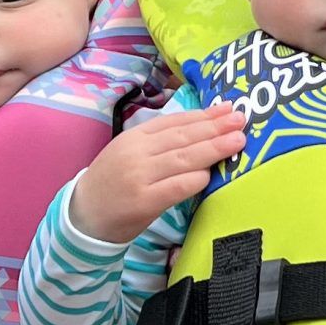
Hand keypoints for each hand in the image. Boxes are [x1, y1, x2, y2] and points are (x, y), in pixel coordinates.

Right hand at [69, 104, 244, 244]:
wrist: (84, 215)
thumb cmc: (113, 183)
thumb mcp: (130, 152)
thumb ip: (160, 143)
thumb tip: (201, 130)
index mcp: (135, 136)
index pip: (175, 121)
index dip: (203, 115)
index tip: (227, 109)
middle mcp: (137, 152)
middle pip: (183, 136)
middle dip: (215, 127)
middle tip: (241, 120)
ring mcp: (140, 176)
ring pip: (183, 158)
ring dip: (213, 149)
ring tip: (237, 141)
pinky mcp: (143, 202)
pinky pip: (176, 186)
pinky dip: (196, 179)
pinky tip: (211, 174)